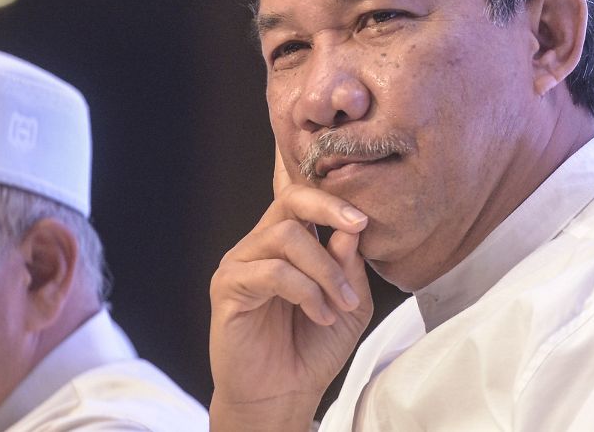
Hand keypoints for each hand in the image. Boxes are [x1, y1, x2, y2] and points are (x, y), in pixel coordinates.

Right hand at [209, 146, 372, 430]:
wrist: (284, 395)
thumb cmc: (313, 348)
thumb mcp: (349, 303)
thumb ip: (349, 264)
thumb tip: (351, 227)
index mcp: (288, 242)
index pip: (303, 199)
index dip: (332, 198)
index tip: (365, 218)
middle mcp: (260, 245)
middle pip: (290, 201)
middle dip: (329, 209)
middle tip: (358, 227)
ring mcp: (241, 263)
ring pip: (286, 236)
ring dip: (325, 269)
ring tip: (341, 302)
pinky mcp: (228, 287)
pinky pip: (273, 271)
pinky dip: (305, 291)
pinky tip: (320, 314)